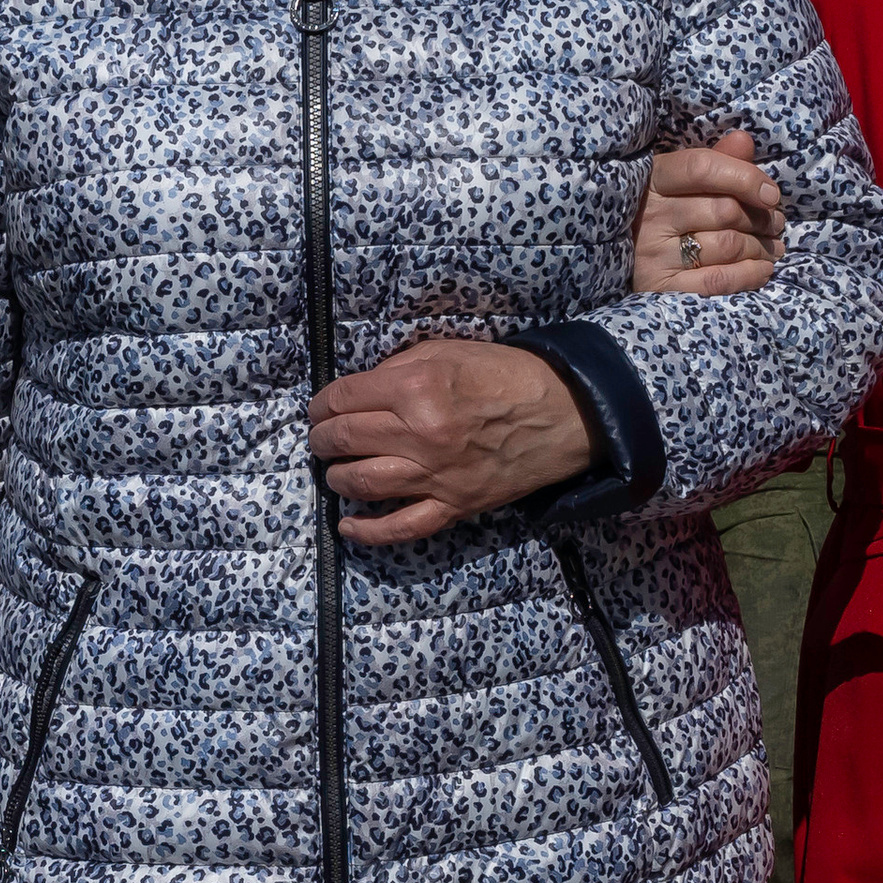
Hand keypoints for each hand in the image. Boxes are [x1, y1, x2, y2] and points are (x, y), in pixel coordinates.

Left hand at [308, 341, 589, 544]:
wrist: (564, 414)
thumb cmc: (505, 375)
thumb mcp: (447, 351)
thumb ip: (397, 368)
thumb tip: (357, 392)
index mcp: (416, 389)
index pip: (342, 399)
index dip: (320, 405)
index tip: (318, 409)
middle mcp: (420, 435)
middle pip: (343, 440)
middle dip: (322, 438)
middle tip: (322, 437)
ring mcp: (436, 476)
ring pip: (360, 484)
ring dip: (336, 478)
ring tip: (337, 470)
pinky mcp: (454, 506)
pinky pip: (401, 528)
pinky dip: (367, 531)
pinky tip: (348, 526)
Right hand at [632, 127, 784, 295]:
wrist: (615, 262)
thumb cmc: (662, 213)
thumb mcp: (679, 182)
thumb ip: (715, 161)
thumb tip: (744, 141)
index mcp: (653, 179)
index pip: (702, 168)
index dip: (745, 178)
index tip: (771, 194)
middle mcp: (650, 214)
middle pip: (724, 210)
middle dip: (761, 219)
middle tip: (776, 224)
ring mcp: (653, 253)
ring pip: (728, 245)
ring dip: (761, 248)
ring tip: (773, 248)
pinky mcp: (661, 287)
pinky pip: (718, 280)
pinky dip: (750, 275)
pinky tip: (763, 269)